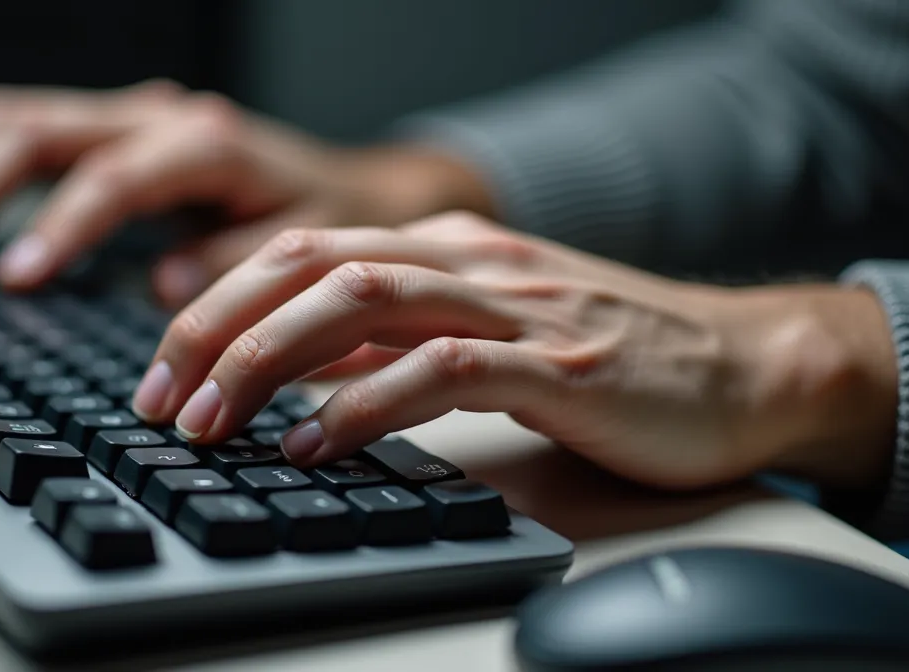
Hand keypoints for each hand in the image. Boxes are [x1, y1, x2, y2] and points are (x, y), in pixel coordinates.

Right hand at [0, 80, 490, 305]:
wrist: (350, 191)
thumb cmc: (329, 222)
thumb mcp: (306, 249)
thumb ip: (237, 263)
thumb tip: (165, 283)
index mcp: (207, 142)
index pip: (113, 175)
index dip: (60, 225)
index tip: (14, 278)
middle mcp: (158, 116)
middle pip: (37, 129)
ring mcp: (127, 118)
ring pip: (13, 120)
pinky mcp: (109, 133)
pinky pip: (22, 133)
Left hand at [132, 212, 898, 491]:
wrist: (746, 367)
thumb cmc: (619, 359)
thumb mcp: (495, 335)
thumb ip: (407, 344)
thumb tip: (315, 380)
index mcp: (452, 251)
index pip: (307, 250)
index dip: (223, 299)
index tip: (169, 363)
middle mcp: (474, 263)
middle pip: (313, 264)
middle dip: (219, 324)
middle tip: (163, 393)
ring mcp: (518, 307)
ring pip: (363, 300)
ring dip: (269, 359)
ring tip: (212, 418)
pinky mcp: (561, 367)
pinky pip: (441, 371)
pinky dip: (365, 406)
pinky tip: (317, 443)